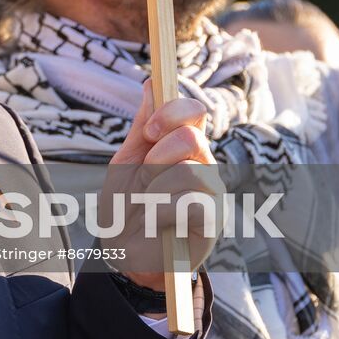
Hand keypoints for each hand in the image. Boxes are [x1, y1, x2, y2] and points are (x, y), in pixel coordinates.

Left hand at [101, 78, 221, 290]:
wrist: (123, 255)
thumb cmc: (125, 207)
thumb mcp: (126, 162)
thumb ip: (142, 127)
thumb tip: (151, 83)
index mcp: (183, 146)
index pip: (193, 110)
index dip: (171, 112)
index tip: (147, 133)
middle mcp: (204, 164)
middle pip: (192, 136)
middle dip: (156, 157)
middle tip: (143, 179)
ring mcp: (213, 192)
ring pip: (189, 170)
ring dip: (154, 190)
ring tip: (146, 207)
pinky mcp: (215, 221)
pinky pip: (191, 202)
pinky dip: (160, 211)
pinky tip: (155, 223)